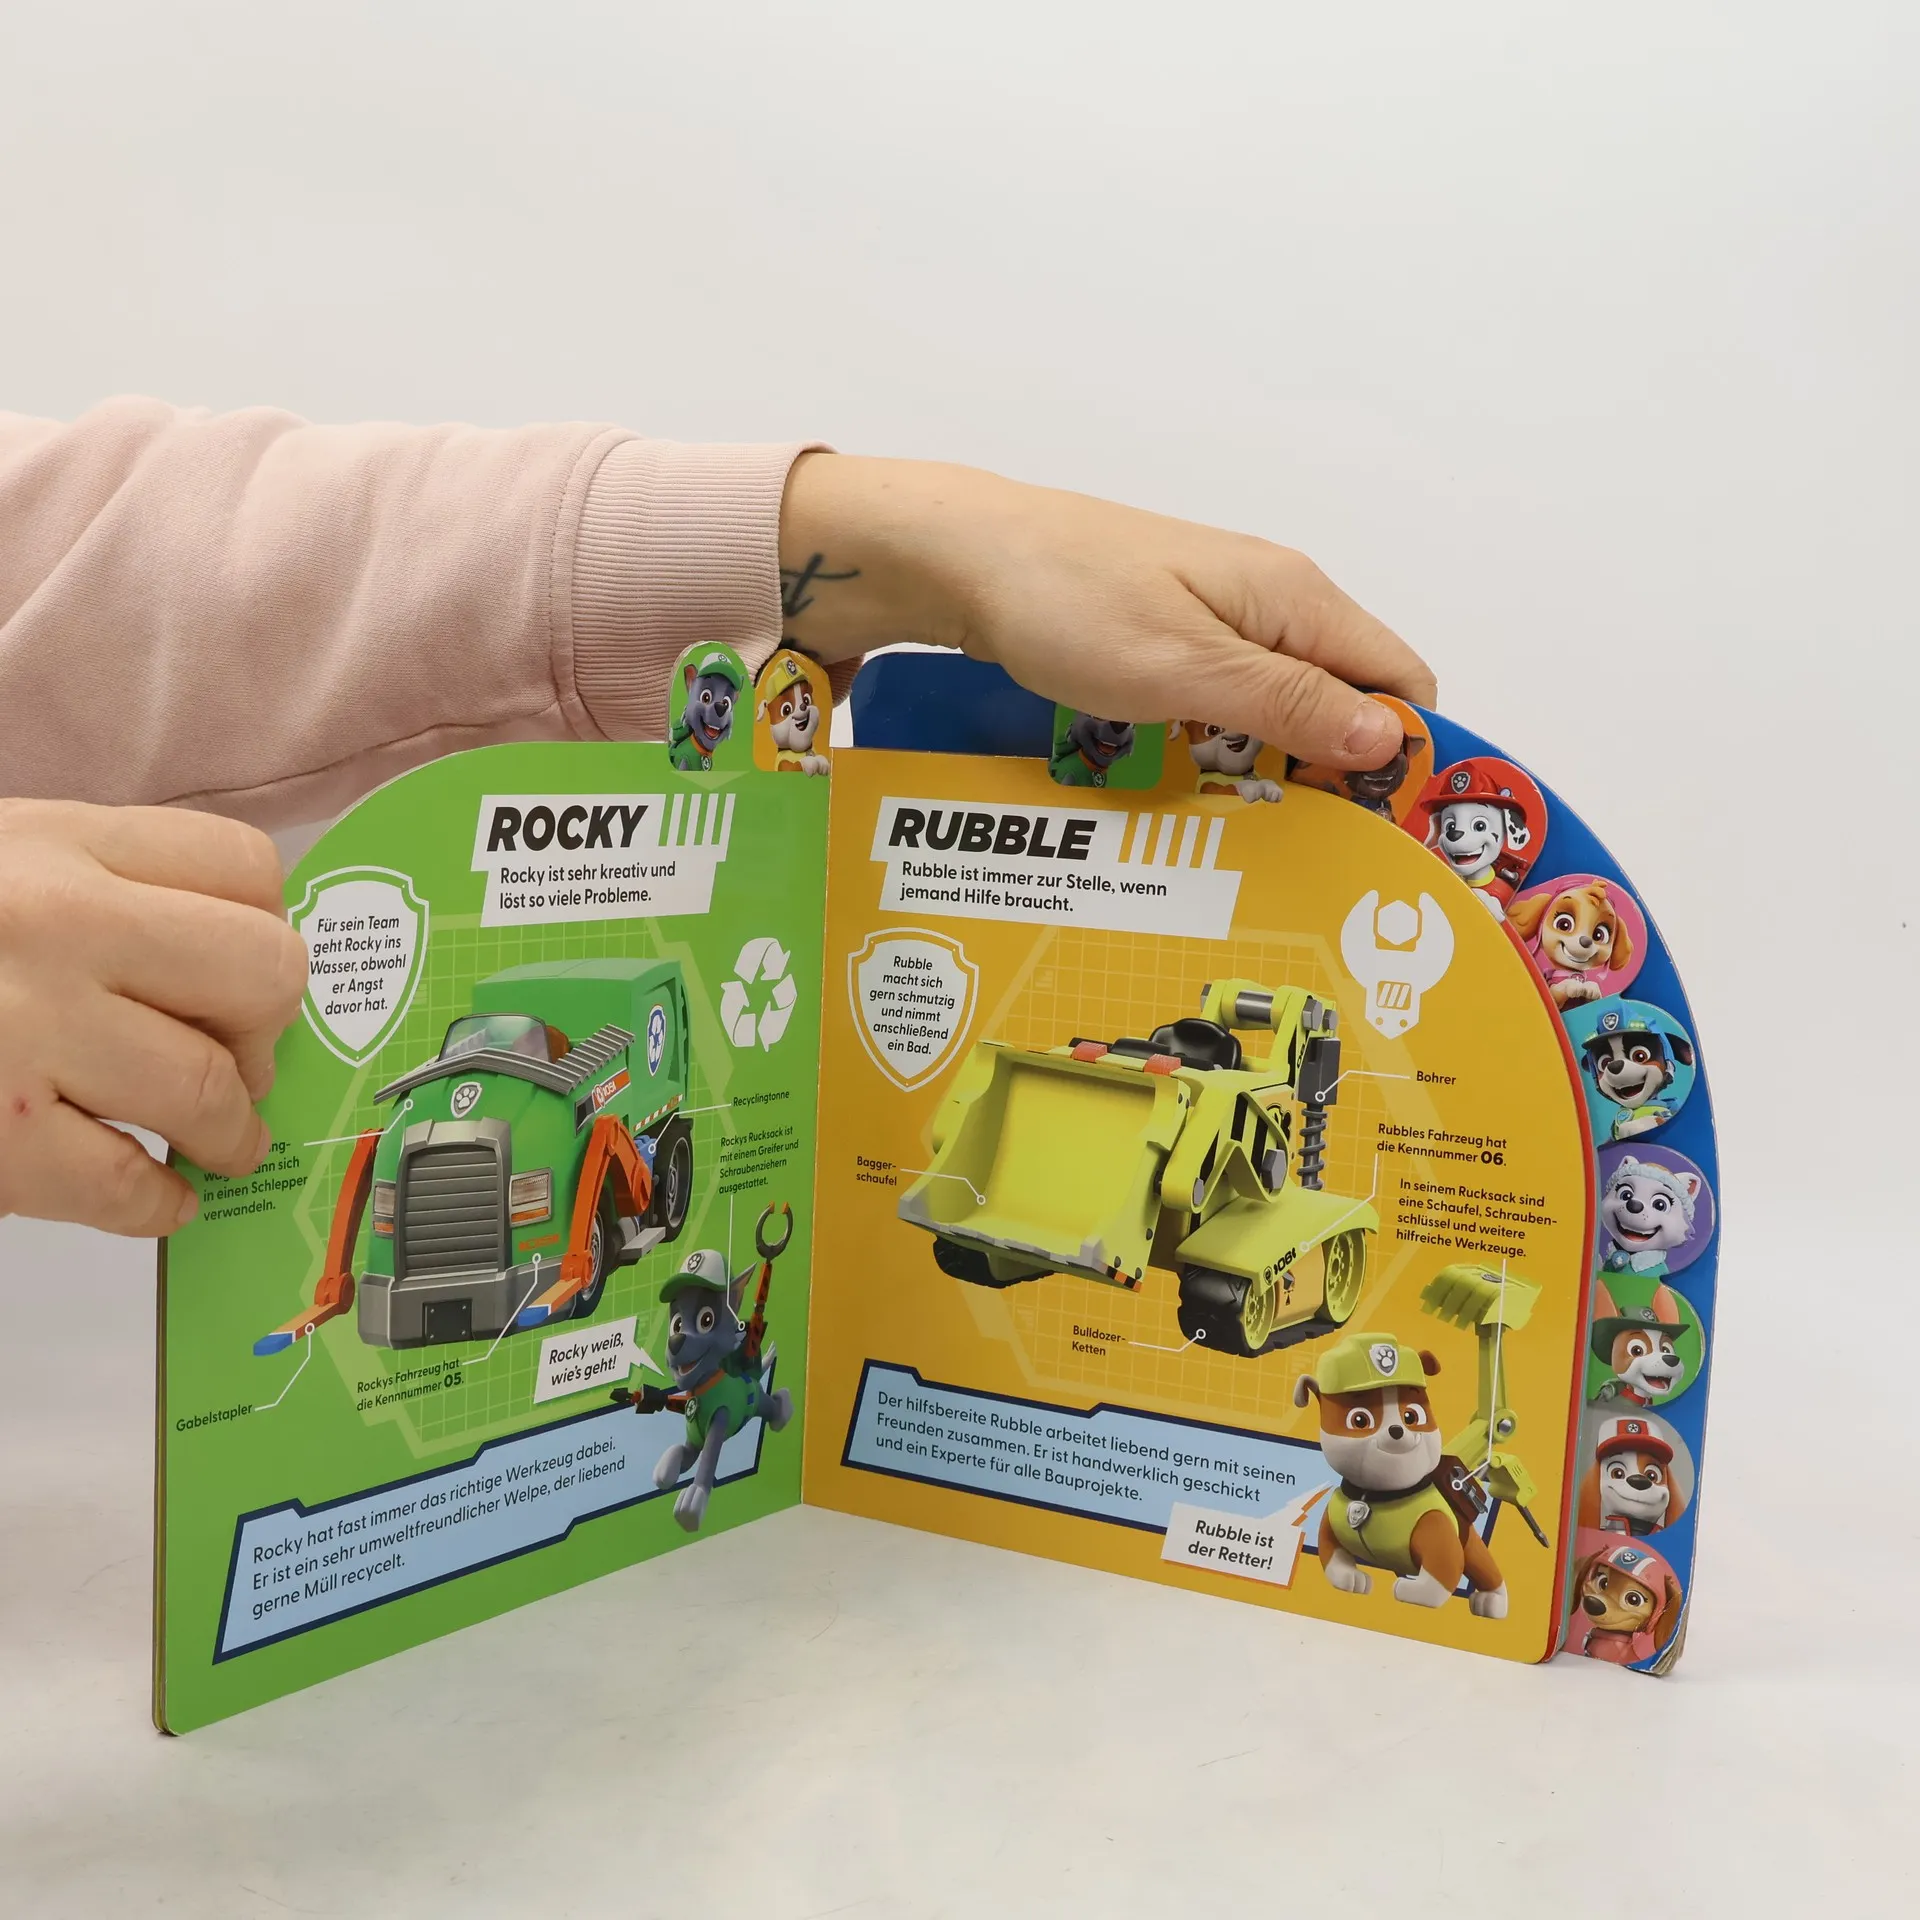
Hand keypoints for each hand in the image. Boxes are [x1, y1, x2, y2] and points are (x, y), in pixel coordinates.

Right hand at [0, 801, 307, 1235]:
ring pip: (209, 1087)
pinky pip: (129, 1185)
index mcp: (55, 846)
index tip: (240, 978)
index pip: (244, 871)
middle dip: (263, 1031)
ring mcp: (26, 1034)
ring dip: (231, 1131)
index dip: (263, 931)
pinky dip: (161, 1204)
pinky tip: (157, 1198)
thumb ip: (92, 890)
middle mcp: (56, 927)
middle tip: (235, 1063)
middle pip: (261, 973)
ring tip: (216, 1142)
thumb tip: (211, 970)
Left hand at [779, 454, 1435, 766]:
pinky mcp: (1173, 630)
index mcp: (1297, 598)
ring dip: (1274, 760)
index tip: (1374, 826)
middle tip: (1303, 843)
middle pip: (1345, 695)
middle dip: (1336, 767)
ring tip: (1246, 825)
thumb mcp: (1190, 669)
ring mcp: (1220, 613)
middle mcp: (1273, 599)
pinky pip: (1227, 696)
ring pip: (1282, 700)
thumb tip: (1390, 737)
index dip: (1401, 753)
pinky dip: (1223, 741)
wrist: (965, 556)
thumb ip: (1291, 703)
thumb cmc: (1072, 603)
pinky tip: (1193, 783)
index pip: (1400, 679)